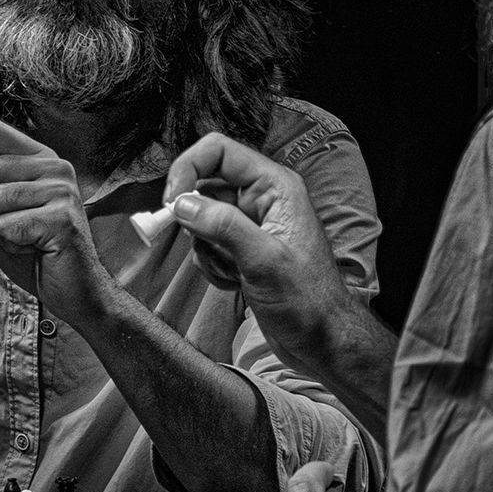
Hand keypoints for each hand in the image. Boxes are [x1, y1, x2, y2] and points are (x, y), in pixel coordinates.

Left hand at [0, 114, 111, 324]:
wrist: (73, 288)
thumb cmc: (34, 250)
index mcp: (38, 158)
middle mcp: (54, 166)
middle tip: (6, 225)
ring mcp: (61, 190)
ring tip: (24, 238)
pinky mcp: (62, 218)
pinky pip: (6, 226)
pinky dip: (11, 244)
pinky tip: (34, 248)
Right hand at [166, 133, 353, 376]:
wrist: (321, 340)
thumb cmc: (308, 300)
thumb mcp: (264, 260)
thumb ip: (223, 225)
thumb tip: (182, 202)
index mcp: (276, 186)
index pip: (219, 151)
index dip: (188, 168)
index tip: (171, 202)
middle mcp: (263, 199)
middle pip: (205, 185)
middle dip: (196, 219)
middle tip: (206, 246)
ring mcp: (252, 225)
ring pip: (202, 219)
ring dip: (206, 249)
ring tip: (234, 271)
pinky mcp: (243, 250)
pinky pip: (208, 245)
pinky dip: (212, 265)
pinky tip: (235, 282)